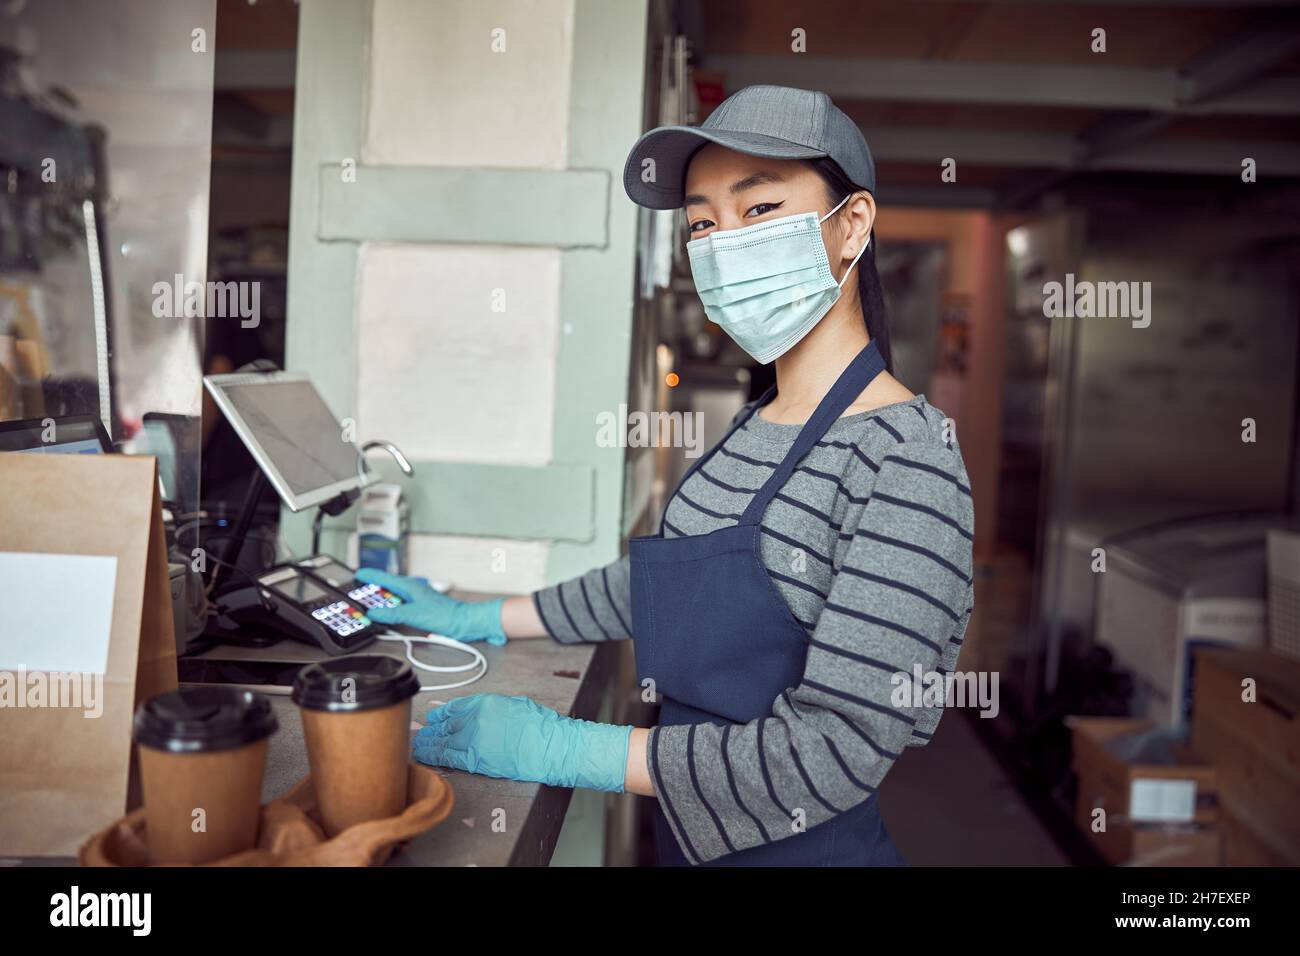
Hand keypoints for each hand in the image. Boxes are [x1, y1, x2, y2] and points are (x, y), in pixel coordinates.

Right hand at [354, 568, 506, 645]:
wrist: (463, 622)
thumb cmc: (445, 615)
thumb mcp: (413, 615)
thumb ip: (391, 614)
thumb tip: (373, 613)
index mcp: (409, 586)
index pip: (383, 578)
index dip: (369, 576)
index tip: (356, 575)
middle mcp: (412, 589)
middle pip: (386, 586)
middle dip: (371, 588)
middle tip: (357, 591)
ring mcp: (416, 598)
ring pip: (393, 596)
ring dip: (381, 599)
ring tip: (368, 604)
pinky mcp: (420, 607)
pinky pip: (400, 604)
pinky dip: (390, 607)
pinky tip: (388, 614)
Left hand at [412, 694, 631, 792]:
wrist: (552, 746)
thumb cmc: (541, 727)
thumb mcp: (515, 705)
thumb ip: (493, 709)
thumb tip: (480, 716)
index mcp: (486, 702)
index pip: (456, 707)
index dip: (442, 714)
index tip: (434, 717)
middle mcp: (475, 718)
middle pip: (447, 725)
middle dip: (432, 730)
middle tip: (422, 733)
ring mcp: (474, 739)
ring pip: (443, 741)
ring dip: (429, 743)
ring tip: (418, 745)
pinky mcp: (477, 760)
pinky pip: (449, 757)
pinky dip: (435, 756)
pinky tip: (425, 756)